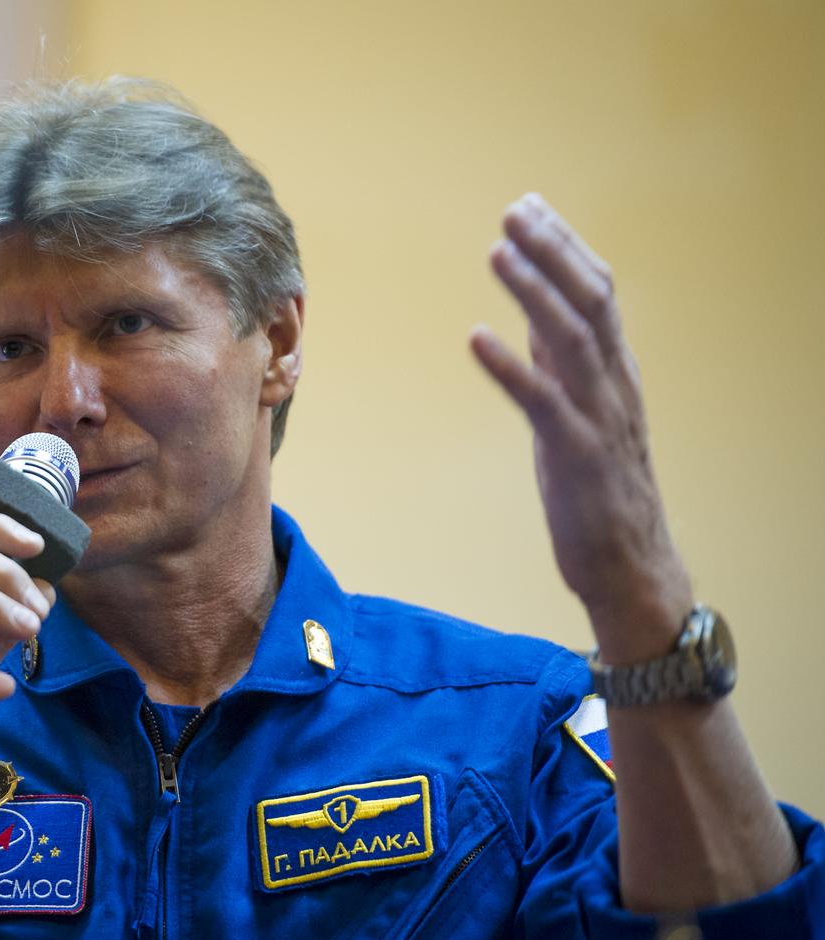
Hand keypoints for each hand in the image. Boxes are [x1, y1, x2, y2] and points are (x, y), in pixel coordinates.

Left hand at [470, 193, 691, 663]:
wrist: (631, 566)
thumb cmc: (601, 489)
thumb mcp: (581, 413)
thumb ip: (563, 367)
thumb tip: (534, 318)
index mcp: (615, 372)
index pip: (597, 292)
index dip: (564, 247)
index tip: (529, 206)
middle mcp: (614, 385)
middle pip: (590, 301)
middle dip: (552, 251)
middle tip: (513, 210)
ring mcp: (599, 418)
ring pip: (573, 340)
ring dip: (533, 293)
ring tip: (497, 252)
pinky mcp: (576, 456)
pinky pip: (543, 402)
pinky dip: (511, 367)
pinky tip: (476, 338)